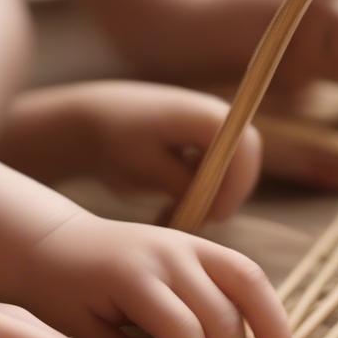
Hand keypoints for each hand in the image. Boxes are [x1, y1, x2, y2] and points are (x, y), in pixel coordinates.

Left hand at [16, 212, 296, 337]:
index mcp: (134, 277)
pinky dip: (268, 308)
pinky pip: (247, 274)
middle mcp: (170, 254)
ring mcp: (190, 244)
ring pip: (250, 285)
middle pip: (221, 314)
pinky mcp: (201, 244)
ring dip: (274, 332)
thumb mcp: (76, 328)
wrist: (54, 240)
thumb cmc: (59, 290)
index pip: (183, 330)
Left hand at [70, 82, 261, 217]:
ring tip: (170, 215)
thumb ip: (180, 182)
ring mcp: (213, 128)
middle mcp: (216, 115)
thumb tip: (211, 201)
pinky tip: (170, 206)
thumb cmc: (115, 142)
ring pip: (232, 172)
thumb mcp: (144, 167)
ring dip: (211, 198)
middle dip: (225, 197)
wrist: (94, 123)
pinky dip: (201, 193)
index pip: (242, 150)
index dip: (234, 187)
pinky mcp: (205, 142)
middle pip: (244, 163)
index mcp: (203, 114)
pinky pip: (219, 174)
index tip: (213, 216)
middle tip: (192, 222)